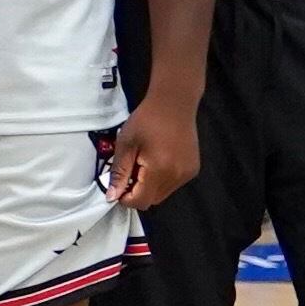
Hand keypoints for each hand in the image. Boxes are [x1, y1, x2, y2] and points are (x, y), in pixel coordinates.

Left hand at [103, 96, 198, 212]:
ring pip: (163, 194)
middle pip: (152, 200)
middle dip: (137, 192)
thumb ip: (119, 173)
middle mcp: (177, 177)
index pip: (141, 201)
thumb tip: (112, 196)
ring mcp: (187, 174)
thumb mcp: (126, 144)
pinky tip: (156, 160)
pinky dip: (161, 180)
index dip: (125, 198)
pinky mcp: (193, 169)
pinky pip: (173, 184)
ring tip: (142, 163)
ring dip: (149, 186)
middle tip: (129, 170)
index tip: (117, 185)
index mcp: (160, 170)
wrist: (174, 104)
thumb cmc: (146, 120)